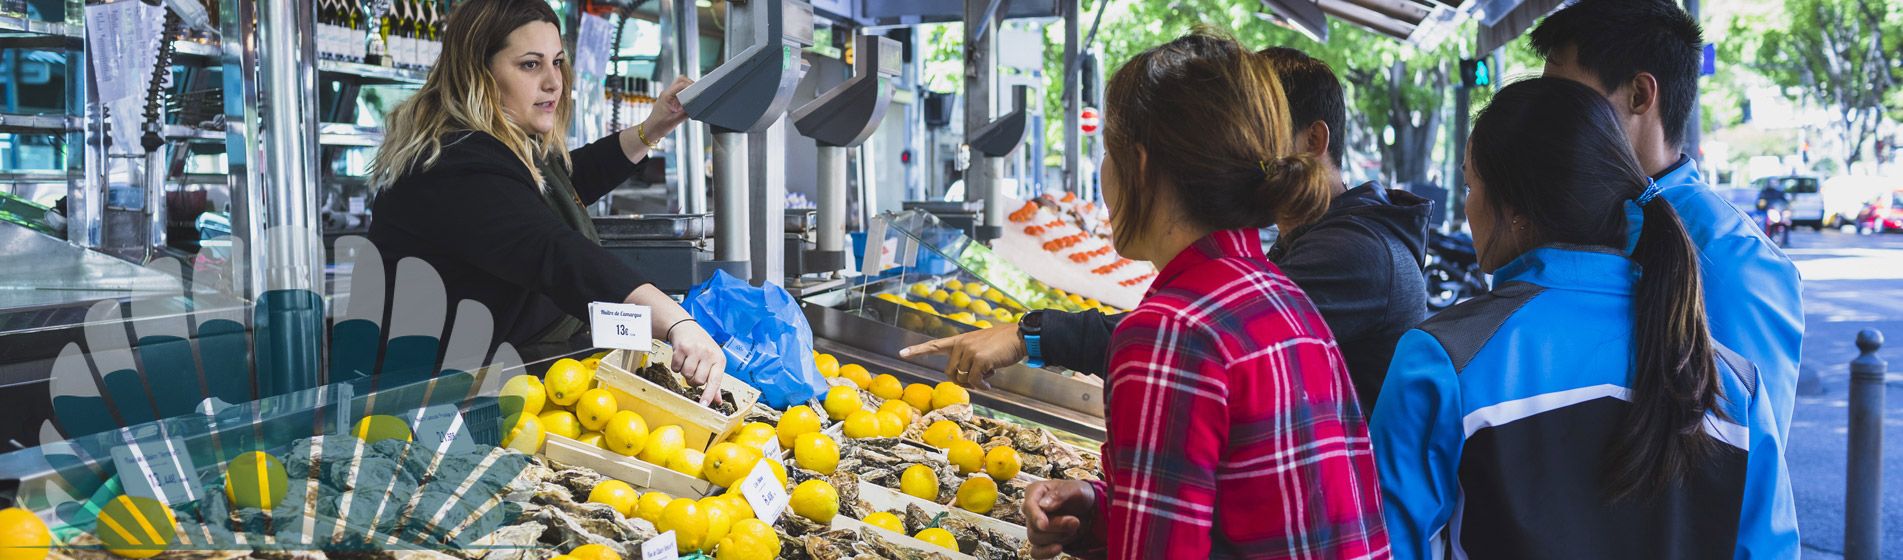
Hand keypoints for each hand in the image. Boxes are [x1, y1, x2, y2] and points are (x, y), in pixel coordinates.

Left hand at [646, 76, 693, 131]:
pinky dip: (687, 96)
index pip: (680, 84)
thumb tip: (696, 108)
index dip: (691, 86)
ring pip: (681, 86)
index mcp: (666, 96)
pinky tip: (690, 104)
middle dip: (690, 84)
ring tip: (695, 98)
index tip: (698, 91)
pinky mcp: (671, 101)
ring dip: (689, 90)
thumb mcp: (674, 121)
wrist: (651, 130)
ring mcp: (669, 97)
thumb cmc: (658, 126)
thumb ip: (686, 113)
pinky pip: (681, 94)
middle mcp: (667, 94)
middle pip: (680, 81)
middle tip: (698, 92)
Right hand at [666, 319, 726, 405]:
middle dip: (693, 380)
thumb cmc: (702, 347)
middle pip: (698, 381)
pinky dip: (676, 366)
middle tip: (693, 371)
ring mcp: (695, 350)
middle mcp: (709, 354)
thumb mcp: (713, 362)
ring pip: (686, 375)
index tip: (704, 405)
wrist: (687, 327)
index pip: (715, 381)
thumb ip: (715, 382)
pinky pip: (676, 368)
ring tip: (688, 362)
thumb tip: (717, 401)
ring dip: (684, 372)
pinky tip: (681, 358)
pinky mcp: (682, 348)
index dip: (709, 394)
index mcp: (719, 359)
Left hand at [898, 324, 1025, 388]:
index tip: (902, 354)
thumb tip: (964, 380)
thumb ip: (969, 359)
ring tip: (988, 377)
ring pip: (962, 379)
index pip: (934, 345)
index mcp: (960, 341)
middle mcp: (961, 345)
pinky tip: (990, 383)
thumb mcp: (981, 347)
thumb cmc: (1002, 344)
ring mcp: (969, 351)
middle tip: (979, 381)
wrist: (1019, 337)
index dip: (918, 350)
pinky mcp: (979, 359)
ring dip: (975, 384)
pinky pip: (974, 381)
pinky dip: (981, 386)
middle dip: (962, 381)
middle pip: (950, 373)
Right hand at [1024, 479, 1096, 558]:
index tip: (1044, 525)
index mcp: (1035, 492)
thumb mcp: (1075, 489)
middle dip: (1057, 527)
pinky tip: (1059, 548)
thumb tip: (1043, 505)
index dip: (1035, 516)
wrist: (1088, 509)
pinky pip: (1036, 552)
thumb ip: (1059, 494)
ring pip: (1036, 539)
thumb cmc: (1078, 495)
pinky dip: (1046, 552)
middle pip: (1034, 526)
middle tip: (1075, 521)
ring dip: (1059, 536)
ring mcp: (1035, 526)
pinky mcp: (1041, 541)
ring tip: (1073, 526)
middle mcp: (1031, 510)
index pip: (1029, 506)